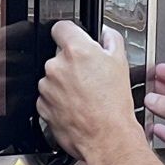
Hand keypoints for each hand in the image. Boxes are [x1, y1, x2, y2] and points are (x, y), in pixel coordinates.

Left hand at [37, 21, 146, 164]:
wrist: (107, 137)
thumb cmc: (114, 105)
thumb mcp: (121, 63)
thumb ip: (112, 40)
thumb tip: (107, 34)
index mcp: (76, 50)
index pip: (61, 27)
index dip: (70, 33)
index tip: (74, 40)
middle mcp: (57, 66)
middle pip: (58, 55)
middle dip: (71, 63)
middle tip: (89, 77)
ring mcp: (47, 87)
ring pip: (53, 77)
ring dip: (64, 83)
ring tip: (84, 96)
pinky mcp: (42, 106)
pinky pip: (48, 97)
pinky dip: (58, 100)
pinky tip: (76, 107)